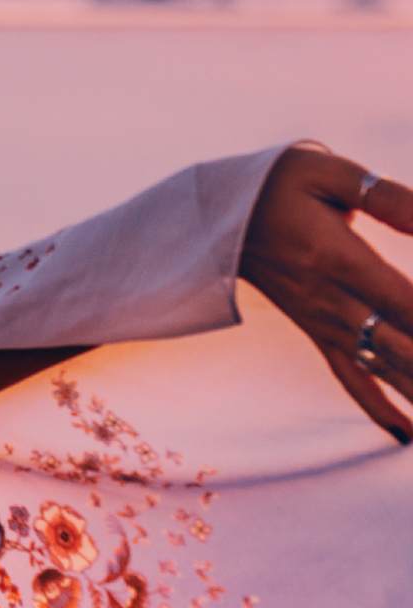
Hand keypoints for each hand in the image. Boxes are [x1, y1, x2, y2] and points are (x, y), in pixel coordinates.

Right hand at [238, 143, 412, 443]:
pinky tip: (409, 433)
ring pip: (385, 369)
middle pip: (401, 346)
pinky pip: (351, 378)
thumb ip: (386, 199)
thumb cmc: (276, 184)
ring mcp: (323, 321)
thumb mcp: (327, 174)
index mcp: (337, 259)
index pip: (404, 302)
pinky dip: (382, 409)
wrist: (214, 215)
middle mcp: (330, 300)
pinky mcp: (316, 331)